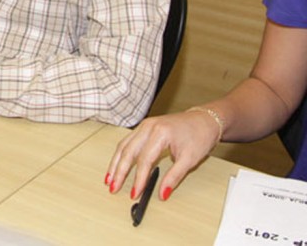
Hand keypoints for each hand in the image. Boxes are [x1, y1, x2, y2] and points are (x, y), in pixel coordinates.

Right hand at [105, 110, 220, 199]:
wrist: (204, 120)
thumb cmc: (199, 135)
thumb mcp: (190, 159)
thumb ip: (174, 177)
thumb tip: (162, 193)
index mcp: (160, 132)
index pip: (144, 160)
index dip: (138, 178)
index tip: (135, 192)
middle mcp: (148, 126)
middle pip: (128, 151)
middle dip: (119, 171)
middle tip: (113, 187)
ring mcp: (144, 125)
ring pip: (123, 145)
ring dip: (115, 163)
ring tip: (109, 178)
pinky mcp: (144, 128)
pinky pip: (127, 141)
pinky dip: (121, 155)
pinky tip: (117, 164)